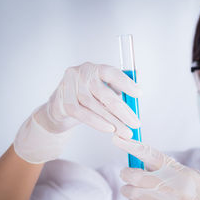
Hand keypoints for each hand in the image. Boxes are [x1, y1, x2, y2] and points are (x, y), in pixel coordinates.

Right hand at [14, 62, 141, 163]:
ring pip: (94, 105)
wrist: (60, 107)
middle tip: (135, 123)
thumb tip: (136, 100)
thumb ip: (117, 93)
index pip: (111, 73)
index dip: (126, 83)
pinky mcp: (63, 101)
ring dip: (112, 120)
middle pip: (104, 93)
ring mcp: (69, 86)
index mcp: (95, 69)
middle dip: (122, 111)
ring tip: (124, 131)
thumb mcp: (102, 92)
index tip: (139, 94)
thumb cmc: (86, 98)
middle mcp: (81, 74)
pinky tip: (108, 129)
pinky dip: (96, 122)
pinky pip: (82, 114)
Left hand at [113, 136, 199, 199]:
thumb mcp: (191, 175)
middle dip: (127, 172)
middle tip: (128, 172)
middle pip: (135, 175)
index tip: (118, 139)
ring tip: (137, 187)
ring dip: (129, 188)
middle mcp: (170, 188)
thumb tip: (145, 162)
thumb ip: (168, 168)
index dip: (132, 146)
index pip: (151, 155)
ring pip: (132, 193)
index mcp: (180, 173)